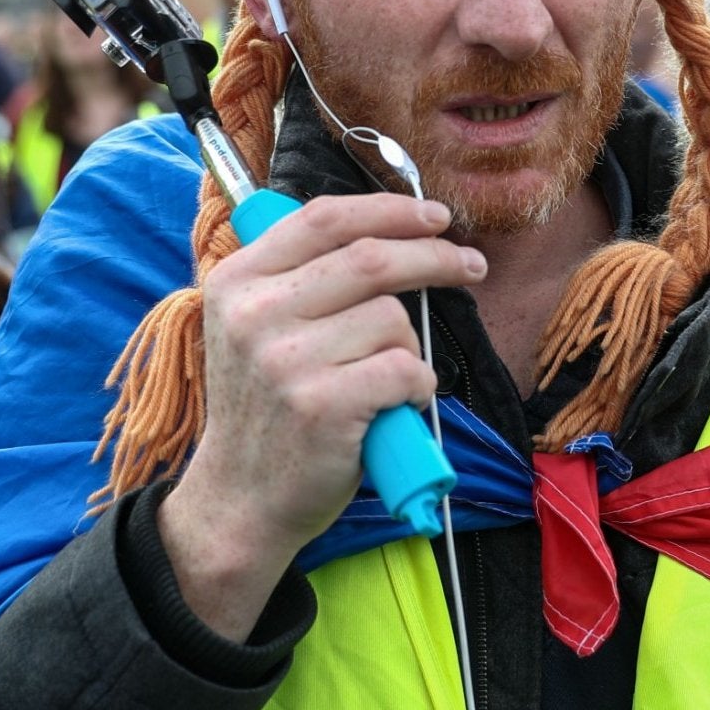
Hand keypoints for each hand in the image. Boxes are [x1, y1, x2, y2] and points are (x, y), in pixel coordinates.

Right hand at [161, 193, 485, 638]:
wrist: (240, 499)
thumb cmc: (269, 406)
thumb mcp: (254, 328)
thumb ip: (301, 276)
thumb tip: (392, 227)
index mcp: (237, 281)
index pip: (324, 218)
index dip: (390, 210)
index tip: (436, 217)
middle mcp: (255, 313)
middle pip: (372, 258)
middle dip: (436, 256)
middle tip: (471, 265)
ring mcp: (286, 360)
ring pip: (393, 319)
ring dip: (410, 346)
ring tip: (388, 377)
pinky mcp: (322, 405)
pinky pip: (405, 368)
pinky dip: (417, 385)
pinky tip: (397, 403)